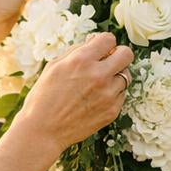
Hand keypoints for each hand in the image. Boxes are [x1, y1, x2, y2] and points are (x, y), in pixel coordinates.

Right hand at [16, 32, 133, 152]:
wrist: (43, 131)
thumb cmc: (43, 98)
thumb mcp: (53, 67)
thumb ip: (76, 51)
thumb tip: (93, 41)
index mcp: (81, 60)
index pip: (109, 39)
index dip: (104, 43)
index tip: (99, 49)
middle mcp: (99, 75)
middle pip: (127, 54)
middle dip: (118, 55)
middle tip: (107, 63)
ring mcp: (108, 94)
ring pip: (126, 76)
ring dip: (114, 77)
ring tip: (98, 85)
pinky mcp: (112, 110)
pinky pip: (121, 95)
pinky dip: (111, 94)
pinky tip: (95, 99)